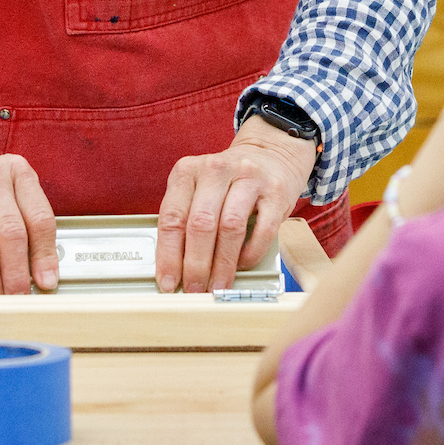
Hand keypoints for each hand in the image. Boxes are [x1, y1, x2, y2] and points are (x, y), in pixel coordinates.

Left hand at [156, 120, 316, 293]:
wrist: (270, 156)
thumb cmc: (227, 182)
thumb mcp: (198, 190)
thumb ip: (185, 220)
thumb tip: (175, 268)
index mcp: (187, 171)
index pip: (172, 218)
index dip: (168, 255)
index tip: (168, 281)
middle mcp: (216, 170)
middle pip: (200, 224)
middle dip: (195, 265)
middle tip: (194, 288)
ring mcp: (248, 178)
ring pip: (230, 227)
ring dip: (222, 264)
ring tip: (217, 285)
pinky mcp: (275, 191)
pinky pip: (262, 230)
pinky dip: (250, 254)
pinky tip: (242, 265)